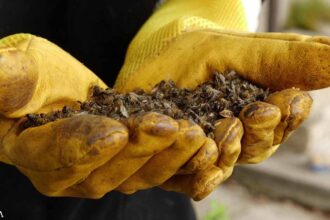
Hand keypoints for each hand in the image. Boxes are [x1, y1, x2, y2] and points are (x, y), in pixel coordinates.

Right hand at [0, 34, 216, 198]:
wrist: (60, 88)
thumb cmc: (33, 79)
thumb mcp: (16, 70)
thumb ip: (5, 80)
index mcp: (37, 156)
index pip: (59, 159)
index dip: (85, 147)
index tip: (114, 131)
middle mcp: (74, 174)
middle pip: (108, 173)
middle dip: (139, 151)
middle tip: (168, 126)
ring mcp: (109, 173)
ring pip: (141, 175)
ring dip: (170, 157)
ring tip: (195, 134)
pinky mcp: (136, 163)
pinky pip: (164, 172)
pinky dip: (188, 167)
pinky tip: (210, 152)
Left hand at [113, 0, 327, 198]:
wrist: (155, 53)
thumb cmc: (202, 50)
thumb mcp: (246, 50)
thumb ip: (289, 59)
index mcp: (258, 111)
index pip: (282, 122)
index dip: (289, 115)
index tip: (290, 100)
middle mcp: (236, 136)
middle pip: (258, 147)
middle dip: (262, 132)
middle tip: (259, 112)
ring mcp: (206, 150)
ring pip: (228, 163)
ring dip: (233, 149)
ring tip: (229, 128)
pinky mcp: (177, 159)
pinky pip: (193, 176)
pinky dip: (201, 169)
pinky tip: (202, 153)